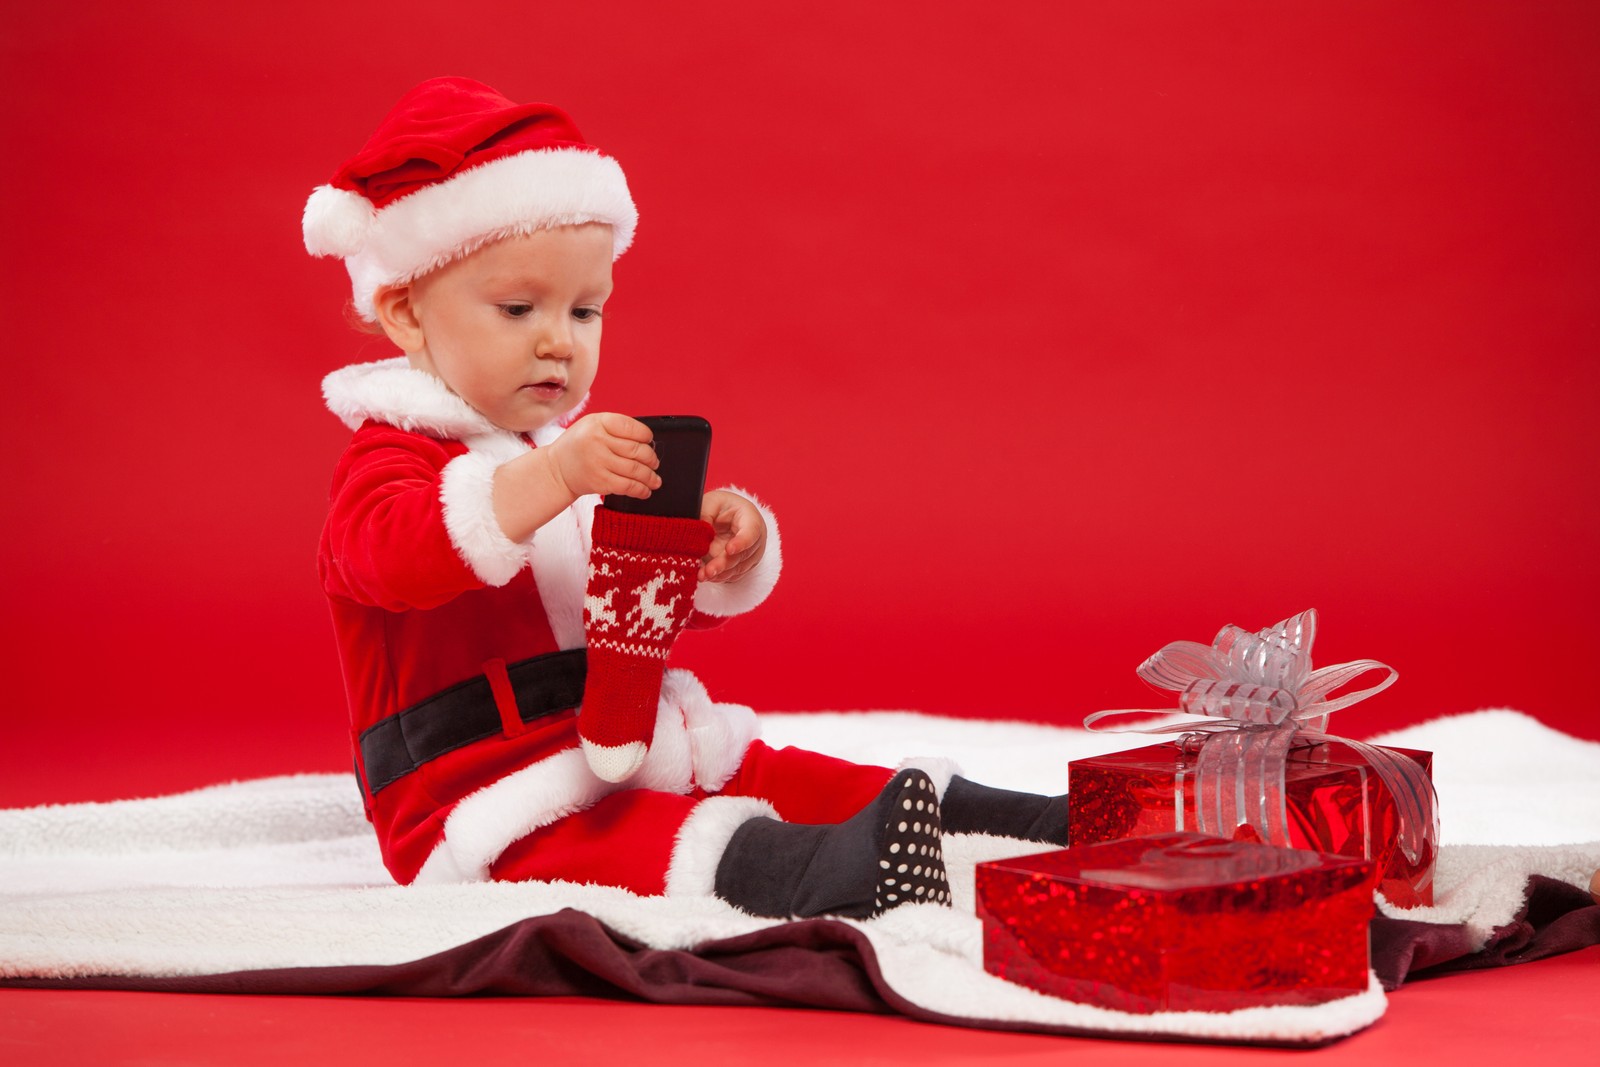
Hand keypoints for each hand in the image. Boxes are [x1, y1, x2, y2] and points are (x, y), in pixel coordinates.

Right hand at [546, 413, 660, 500]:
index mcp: (598, 422)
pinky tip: (646, 490)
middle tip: (654, 462)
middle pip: (636, 450)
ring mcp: (599, 462)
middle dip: (651, 458)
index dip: (646, 435)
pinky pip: (628, 486)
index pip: (631, 427)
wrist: (556, 470)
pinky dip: (641, 490)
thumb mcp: (592, 425)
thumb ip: (616, 428)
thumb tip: (646, 441)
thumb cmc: (578, 446)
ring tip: (655, 479)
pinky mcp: (600, 481)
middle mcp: (598, 441)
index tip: (649, 441)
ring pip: (636, 470)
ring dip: (650, 476)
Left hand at [698, 490, 765, 582]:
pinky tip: (706, 576)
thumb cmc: (717, 507)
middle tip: (709, 570)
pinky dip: (720, 577)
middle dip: (725, 563)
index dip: (742, 542)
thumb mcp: (709, 503)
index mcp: (750, 517)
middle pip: (744, 554)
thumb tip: (698, 536)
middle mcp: (755, 537)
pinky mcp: (743, 565)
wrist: (721, 516)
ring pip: (739, 568)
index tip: (729, 549)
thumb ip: (704, 517)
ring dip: (721, 574)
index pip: (752, 531)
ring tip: (702, 575)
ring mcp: (751, 553)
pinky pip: (733, 575)